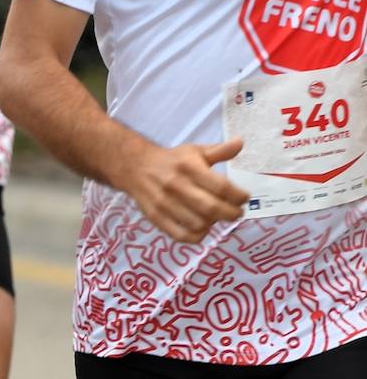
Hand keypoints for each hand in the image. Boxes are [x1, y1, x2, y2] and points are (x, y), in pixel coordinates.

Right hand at [116, 138, 248, 242]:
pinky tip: (201, 227)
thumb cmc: (171, 160)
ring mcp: (164, 203)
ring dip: (214, 223)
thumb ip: (219, 150)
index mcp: (188, 167)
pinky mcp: (156, 217)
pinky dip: (197, 236)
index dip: (239, 196)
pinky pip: (182, 235)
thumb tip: (240, 143)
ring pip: (199, 224)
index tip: (244, 197)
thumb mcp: (195, 151)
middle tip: (236, 212)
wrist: (134, 166)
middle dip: (232, 213)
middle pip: (212, 208)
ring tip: (216, 217)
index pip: (222, 187)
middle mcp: (176, 185)